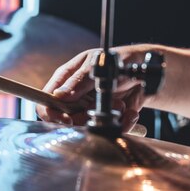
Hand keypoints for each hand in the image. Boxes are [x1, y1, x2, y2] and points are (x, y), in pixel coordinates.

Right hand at [36, 45, 150, 132]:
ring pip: (87, 127)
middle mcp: (74, 97)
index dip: (52, 113)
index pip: (46, 100)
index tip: (68, 119)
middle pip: (65, 118)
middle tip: (100, 107)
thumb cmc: (118, 61)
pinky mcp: (104, 118)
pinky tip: (128, 111)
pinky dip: (122, 123)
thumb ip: (78, 80)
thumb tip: (59, 95)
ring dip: (106, 117)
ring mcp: (88, 109)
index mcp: (65, 80)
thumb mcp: (96, 65)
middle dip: (85, 117)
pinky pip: (107, 129)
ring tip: (120, 103)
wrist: (143, 72)